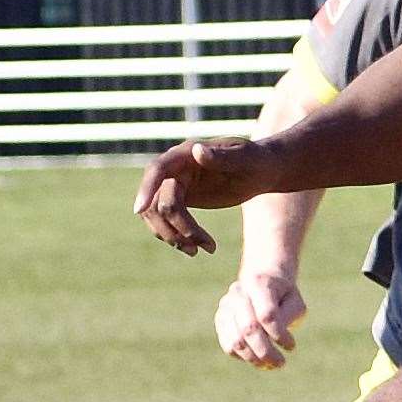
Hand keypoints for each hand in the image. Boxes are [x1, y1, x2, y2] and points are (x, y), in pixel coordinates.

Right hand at [133, 137, 280, 255]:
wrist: (262, 171)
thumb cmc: (256, 160)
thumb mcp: (244, 159)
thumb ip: (222, 156)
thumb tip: (197, 151)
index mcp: (187, 154)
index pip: (158, 169)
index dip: (146, 188)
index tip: (139, 209)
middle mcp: (176, 169)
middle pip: (157, 202)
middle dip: (175, 227)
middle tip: (201, 247)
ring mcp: (176, 185)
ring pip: (158, 216)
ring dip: (175, 236)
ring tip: (203, 250)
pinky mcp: (181, 200)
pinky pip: (167, 222)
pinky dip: (179, 237)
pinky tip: (199, 248)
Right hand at [216, 271, 307, 369]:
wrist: (261, 280)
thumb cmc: (283, 296)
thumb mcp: (294, 302)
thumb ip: (288, 317)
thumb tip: (274, 338)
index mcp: (260, 284)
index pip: (267, 315)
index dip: (279, 335)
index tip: (291, 346)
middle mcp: (238, 293)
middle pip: (249, 329)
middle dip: (266, 351)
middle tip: (280, 363)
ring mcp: (226, 307)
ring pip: (236, 341)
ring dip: (254, 359)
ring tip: (270, 365)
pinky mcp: (220, 320)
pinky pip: (228, 345)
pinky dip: (244, 357)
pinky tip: (258, 358)